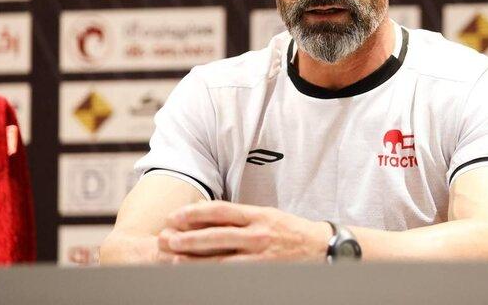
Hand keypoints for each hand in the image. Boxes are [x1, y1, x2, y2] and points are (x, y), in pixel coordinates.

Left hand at [156, 201, 331, 263]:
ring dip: (193, 260)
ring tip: (172, 261)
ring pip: (220, 259)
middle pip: (215, 235)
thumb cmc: (292, 231)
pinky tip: (198, 277)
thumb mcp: (268, 216)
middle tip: (164, 240)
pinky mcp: (264, 272)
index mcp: (258, 215)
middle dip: (187, 238)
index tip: (174, 216)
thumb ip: (242, 218)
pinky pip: (233, 275)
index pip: (221, 210)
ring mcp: (261, 255)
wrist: (322, 248)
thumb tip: (208, 219)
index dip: (194, 213)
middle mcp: (258, 233)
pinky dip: (214, 276)